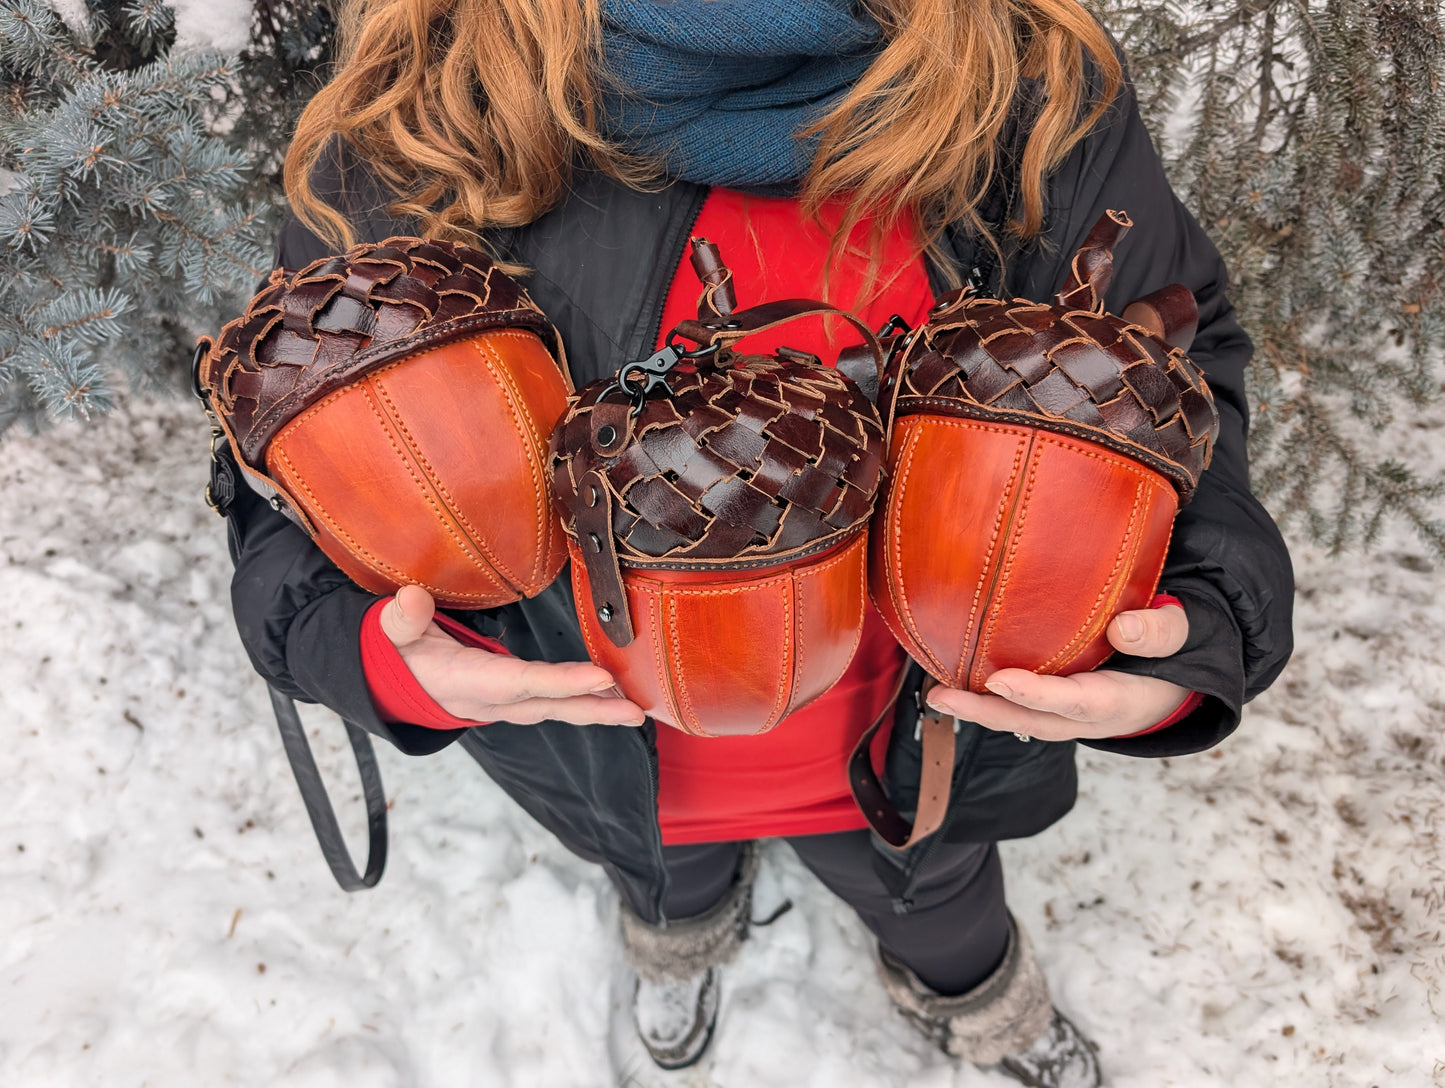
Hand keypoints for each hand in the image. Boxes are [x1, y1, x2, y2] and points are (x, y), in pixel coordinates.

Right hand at [380, 585, 646, 726]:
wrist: (391, 683)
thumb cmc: (397, 650)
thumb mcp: (390, 634)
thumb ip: (401, 620)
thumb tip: (411, 599)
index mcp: (463, 681)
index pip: (517, 682)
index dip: (559, 682)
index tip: (601, 678)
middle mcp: (488, 700)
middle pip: (546, 705)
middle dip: (591, 708)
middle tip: (635, 712)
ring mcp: (501, 705)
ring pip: (554, 709)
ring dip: (595, 710)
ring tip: (635, 710)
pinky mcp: (511, 700)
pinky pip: (552, 704)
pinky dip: (583, 703)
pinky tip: (612, 698)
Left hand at [925, 605, 1189, 741]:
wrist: (1173, 679)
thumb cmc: (1171, 651)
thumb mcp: (1182, 635)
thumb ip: (1161, 631)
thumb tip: (1123, 629)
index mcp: (1118, 701)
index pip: (1075, 702)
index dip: (1037, 694)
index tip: (999, 679)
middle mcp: (1084, 717)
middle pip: (1031, 721)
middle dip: (984, 712)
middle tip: (940, 696)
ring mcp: (1064, 717)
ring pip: (1016, 719)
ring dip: (973, 710)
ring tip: (932, 693)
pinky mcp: (1050, 707)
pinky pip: (1013, 709)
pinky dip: (981, 700)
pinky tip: (949, 683)